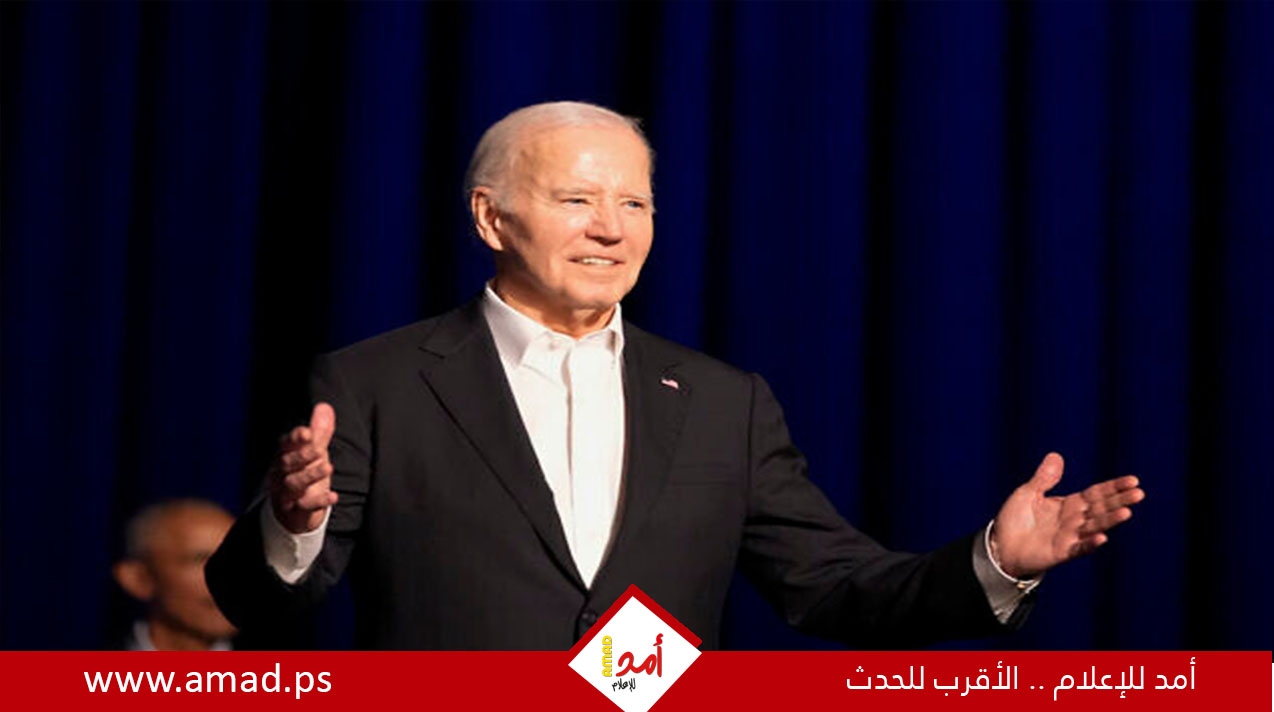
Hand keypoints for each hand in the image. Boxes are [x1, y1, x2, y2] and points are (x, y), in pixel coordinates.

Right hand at [269, 403, 337, 533]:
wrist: (293, 514)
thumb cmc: (303, 476)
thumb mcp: (313, 454)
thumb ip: (319, 433)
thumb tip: (325, 406)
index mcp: (285, 456)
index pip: (286, 445)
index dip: (295, 438)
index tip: (306, 432)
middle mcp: (281, 474)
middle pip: (286, 463)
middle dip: (302, 455)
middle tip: (319, 448)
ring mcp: (286, 494)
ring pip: (293, 484)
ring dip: (310, 475)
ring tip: (328, 467)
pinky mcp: (295, 512)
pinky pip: (304, 507)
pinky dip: (319, 502)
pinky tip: (334, 496)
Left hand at [990, 452, 1144, 578]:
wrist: (1001, 546)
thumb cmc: (1014, 520)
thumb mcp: (1027, 493)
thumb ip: (1044, 478)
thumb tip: (1056, 455)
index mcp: (1069, 504)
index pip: (1096, 494)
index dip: (1113, 487)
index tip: (1133, 480)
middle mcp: (1074, 520)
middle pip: (1101, 508)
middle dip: (1119, 500)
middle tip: (1139, 493)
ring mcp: (1070, 536)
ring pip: (1094, 526)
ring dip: (1110, 520)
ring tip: (1126, 512)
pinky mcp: (1062, 552)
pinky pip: (1079, 547)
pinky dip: (1090, 543)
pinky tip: (1102, 538)